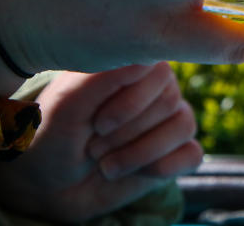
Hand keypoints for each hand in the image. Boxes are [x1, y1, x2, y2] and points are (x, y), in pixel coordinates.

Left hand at [0, 63, 201, 222]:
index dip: (131, 103)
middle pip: (169, 102)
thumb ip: (105, 76)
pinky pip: (193, 153)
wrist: (49, 186)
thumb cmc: (54, 136)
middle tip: (94, 145)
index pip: (158, 71)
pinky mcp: (177, 151)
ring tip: (107, 164)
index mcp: (132, 66)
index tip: (98, 124)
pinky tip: (137, 173)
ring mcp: (169, 119)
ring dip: (138, 154)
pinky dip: (162, 167)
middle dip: (126, 134)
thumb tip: (148, 58)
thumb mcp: (68, 103)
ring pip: (183, 126)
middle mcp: (156, 87)